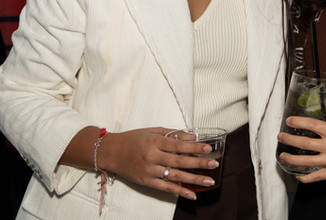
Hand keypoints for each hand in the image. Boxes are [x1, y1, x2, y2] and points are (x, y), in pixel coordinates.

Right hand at [99, 127, 219, 199]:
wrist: (111, 152)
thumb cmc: (134, 139)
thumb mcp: (153, 131)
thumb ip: (173, 134)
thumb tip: (193, 137)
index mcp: (154, 142)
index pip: (178, 145)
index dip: (194, 148)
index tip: (208, 148)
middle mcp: (152, 157)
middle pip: (179, 161)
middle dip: (198, 163)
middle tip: (214, 164)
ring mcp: (149, 171)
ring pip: (174, 176)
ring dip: (193, 179)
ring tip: (209, 181)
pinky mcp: (146, 182)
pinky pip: (165, 188)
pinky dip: (180, 192)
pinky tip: (192, 195)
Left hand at [277, 105, 325, 182]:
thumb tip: (325, 104)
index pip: (312, 126)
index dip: (298, 122)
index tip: (289, 121)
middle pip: (305, 144)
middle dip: (289, 140)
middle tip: (280, 137)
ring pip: (307, 162)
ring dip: (291, 159)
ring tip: (282, 155)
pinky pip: (316, 177)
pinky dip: (305, 177)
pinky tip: (297, 174)